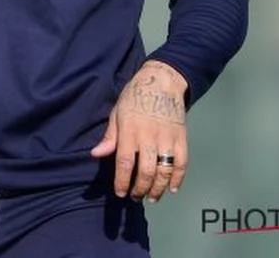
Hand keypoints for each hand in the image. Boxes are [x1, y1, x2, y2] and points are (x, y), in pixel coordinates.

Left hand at [90, 60, 188, 202]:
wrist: (162, 82)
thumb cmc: (135, 96)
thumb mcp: (117, 112)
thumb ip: (110, 136)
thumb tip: (96, 155)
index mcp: (130, 130)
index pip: (125, 162)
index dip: (122, 181)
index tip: (120, 193)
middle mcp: (150, 137)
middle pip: (146, 171)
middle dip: (140, 188)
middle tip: (135, 197)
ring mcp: (168, 138)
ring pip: (164, 171)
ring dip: (158, 188)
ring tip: (151, 197)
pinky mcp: (182, 138)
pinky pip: (182, 163)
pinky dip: (178, 178)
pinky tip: (172, 188)